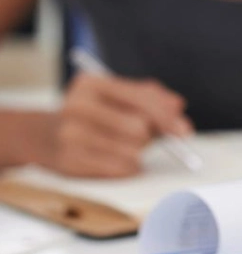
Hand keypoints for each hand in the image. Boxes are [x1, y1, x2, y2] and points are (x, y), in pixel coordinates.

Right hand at [32, 73, 192, 176]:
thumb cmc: (94, 114)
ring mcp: (70, 135)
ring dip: (138, 152)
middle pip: (139, 128)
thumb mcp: (118, 96)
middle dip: (150, 135)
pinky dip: (128, 167)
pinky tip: (114, 158)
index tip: (184, 130)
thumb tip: (177, 106)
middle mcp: (76, 106)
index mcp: (90, 83)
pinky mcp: (70, 162)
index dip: (167, 117)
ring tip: (122, 145)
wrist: (45, 136)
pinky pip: (121, 169)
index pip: (141, 100)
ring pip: (132, 151)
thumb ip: (151, 97)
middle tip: (147, 137)